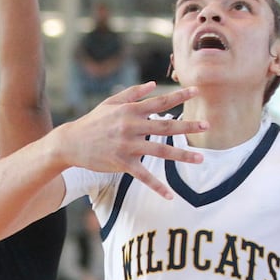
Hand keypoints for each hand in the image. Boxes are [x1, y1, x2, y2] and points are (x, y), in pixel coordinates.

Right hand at [54, 82, 208, 199]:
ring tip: (201, 159)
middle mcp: (131, 126)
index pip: (159, 102)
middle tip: (208, 125)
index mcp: (130, 110)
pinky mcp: (122, 163)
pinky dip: (157, 186)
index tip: (196, 91)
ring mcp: (127, 145)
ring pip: (160, 151)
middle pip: (165, 126)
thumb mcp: (110, 103)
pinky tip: (170, 196)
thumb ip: (133, 93)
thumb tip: (153, 84)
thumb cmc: (93, 121)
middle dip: (188, 125)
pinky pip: (143, 176)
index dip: (179, 96)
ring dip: (182, 155)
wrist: (71, 142)